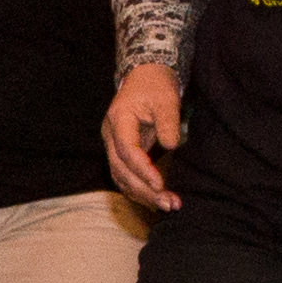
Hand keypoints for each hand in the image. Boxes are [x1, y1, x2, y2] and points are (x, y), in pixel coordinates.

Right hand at [102, 63, 183, 207]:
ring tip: (168, 205)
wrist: (145, 77)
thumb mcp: (166, 98)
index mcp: (118, 119)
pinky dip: (140, 191)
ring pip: (121, 177)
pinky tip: (157, 199)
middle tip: (168, 203)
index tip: (160, 183)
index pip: (127, 151)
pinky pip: (126, 177)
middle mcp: (111, 136)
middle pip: (121, 170)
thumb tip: (170, 145)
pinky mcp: (122, 153)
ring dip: (142, 194)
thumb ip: (168, 121)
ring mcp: (114, 146)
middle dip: (144, 190)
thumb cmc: (155, 86)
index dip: (142, 170)